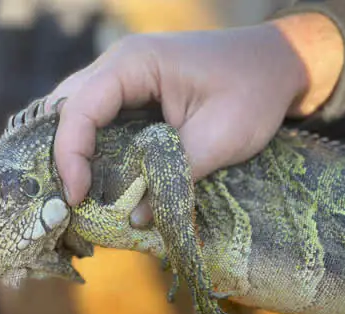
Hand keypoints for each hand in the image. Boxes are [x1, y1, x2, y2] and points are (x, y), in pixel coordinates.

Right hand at [49, 13, 343, 225]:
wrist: (279, 65)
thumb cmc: (253, 92)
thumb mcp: (218, 138)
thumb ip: (174, 178)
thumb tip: (134, 219)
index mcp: (133, 62)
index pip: (79, 109)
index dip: (71, 155)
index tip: (78, 198)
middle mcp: (120, 64)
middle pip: (69, 109)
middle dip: (65, 155)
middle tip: (73, 199)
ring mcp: (128, 76)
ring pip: (82, 114)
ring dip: (79, 152)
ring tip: (82, 193)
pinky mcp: (139, 92)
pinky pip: (105, 119)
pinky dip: (98, 148)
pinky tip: (105, 177)